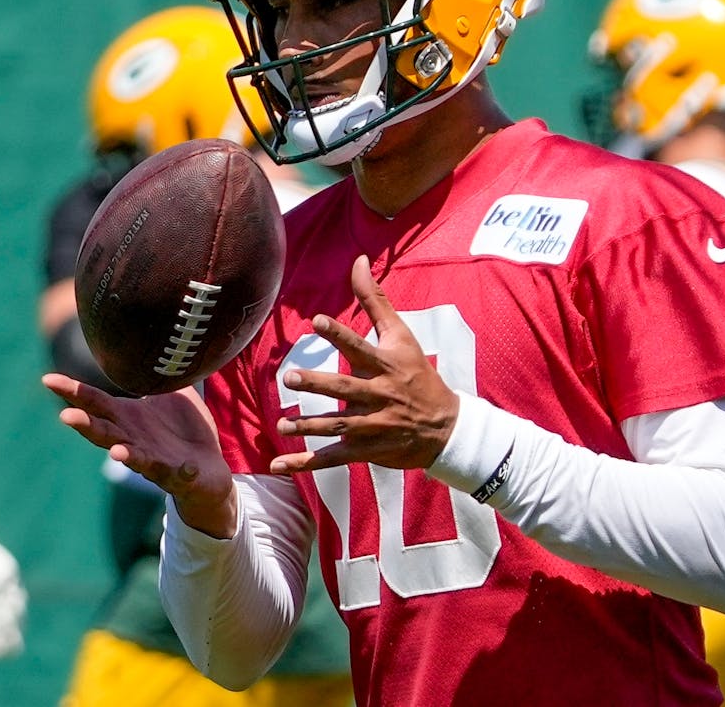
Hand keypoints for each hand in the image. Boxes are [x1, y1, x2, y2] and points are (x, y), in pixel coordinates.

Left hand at [0, 450, 26, 657]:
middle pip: (4, 619)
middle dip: (7, 638)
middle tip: (9, 654)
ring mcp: (0, 575)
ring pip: (14, 607)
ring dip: (15, 625)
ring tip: (14, 643)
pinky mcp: (8, 568)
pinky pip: (15, 593)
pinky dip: (16, 608)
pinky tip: (15, 620)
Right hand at [43, 374, 235, 537]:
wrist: (207, 472)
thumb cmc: (181, 430)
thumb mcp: (172, 394)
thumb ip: (159, 371)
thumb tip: (156, 337)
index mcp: (128, 418)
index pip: (93, 403)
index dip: (72, 391)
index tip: (47, 379)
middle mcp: (134, 440)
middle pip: (103, 432)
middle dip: (85, 426)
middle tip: (65, 416)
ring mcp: (155, 460)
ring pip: (135, 457)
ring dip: (125, 455)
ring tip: (116, 452)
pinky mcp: (180, 475)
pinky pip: (181, 473)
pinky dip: (183, 471)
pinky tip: (187, 467)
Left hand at [271, 254, 458, 473]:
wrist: (445, 428)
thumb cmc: (417, 374)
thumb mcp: (401, 335)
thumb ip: (375, 299)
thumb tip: (358, 261)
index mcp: (385, 365)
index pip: (359, 347)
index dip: (339, 334)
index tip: (317, 321)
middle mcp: (378, 395)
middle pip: (344, 389)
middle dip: (317, 384)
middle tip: (290, 376)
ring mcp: (371, 425)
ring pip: (336, 426)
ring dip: (309, 427)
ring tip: (283, 425)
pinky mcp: (365, 449)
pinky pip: (332, 458)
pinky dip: (305, 463)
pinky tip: (279, 463)